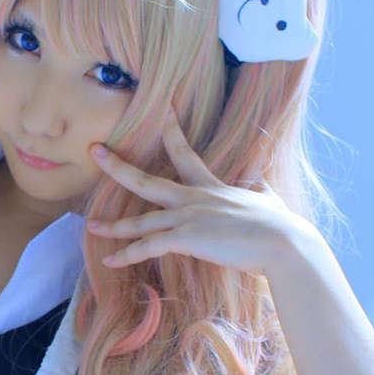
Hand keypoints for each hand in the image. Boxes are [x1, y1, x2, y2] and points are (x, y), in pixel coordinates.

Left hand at [85, 102, 308, 280]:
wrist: (282, 242)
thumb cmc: (280, 226)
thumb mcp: (269, 201)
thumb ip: (262, 192)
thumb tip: (266, 187)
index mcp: (210, 187)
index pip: (185, 154)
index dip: (172, 132)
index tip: (162, 113)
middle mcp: (193, 198)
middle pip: (146, 180)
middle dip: (117, 166)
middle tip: (94, 151)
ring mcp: (188, 217)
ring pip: (141, 221)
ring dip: (114, 226)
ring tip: (91, 226)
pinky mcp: (186, 238)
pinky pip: (148, 246)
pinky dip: (127, 254)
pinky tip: (110, 261)